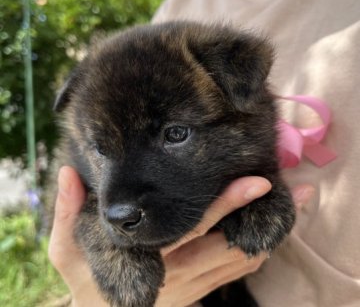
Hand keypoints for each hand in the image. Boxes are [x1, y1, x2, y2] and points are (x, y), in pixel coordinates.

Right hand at [49, 166, 313, 306]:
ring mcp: (197, 287)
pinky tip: (273, 229)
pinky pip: (238, 272)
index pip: (194, 228)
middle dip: (265, 217)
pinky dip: (258, 250)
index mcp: (152, 259)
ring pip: (243, 262)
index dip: (226, 205)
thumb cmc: (84, 283)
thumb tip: (69, 171)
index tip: (257, 182)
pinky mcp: (203, 290)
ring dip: (270, 233)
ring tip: (296, 203)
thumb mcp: (65, 252)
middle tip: (299, 191)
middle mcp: (182, 274)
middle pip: (233, 245)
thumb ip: (67, 212)